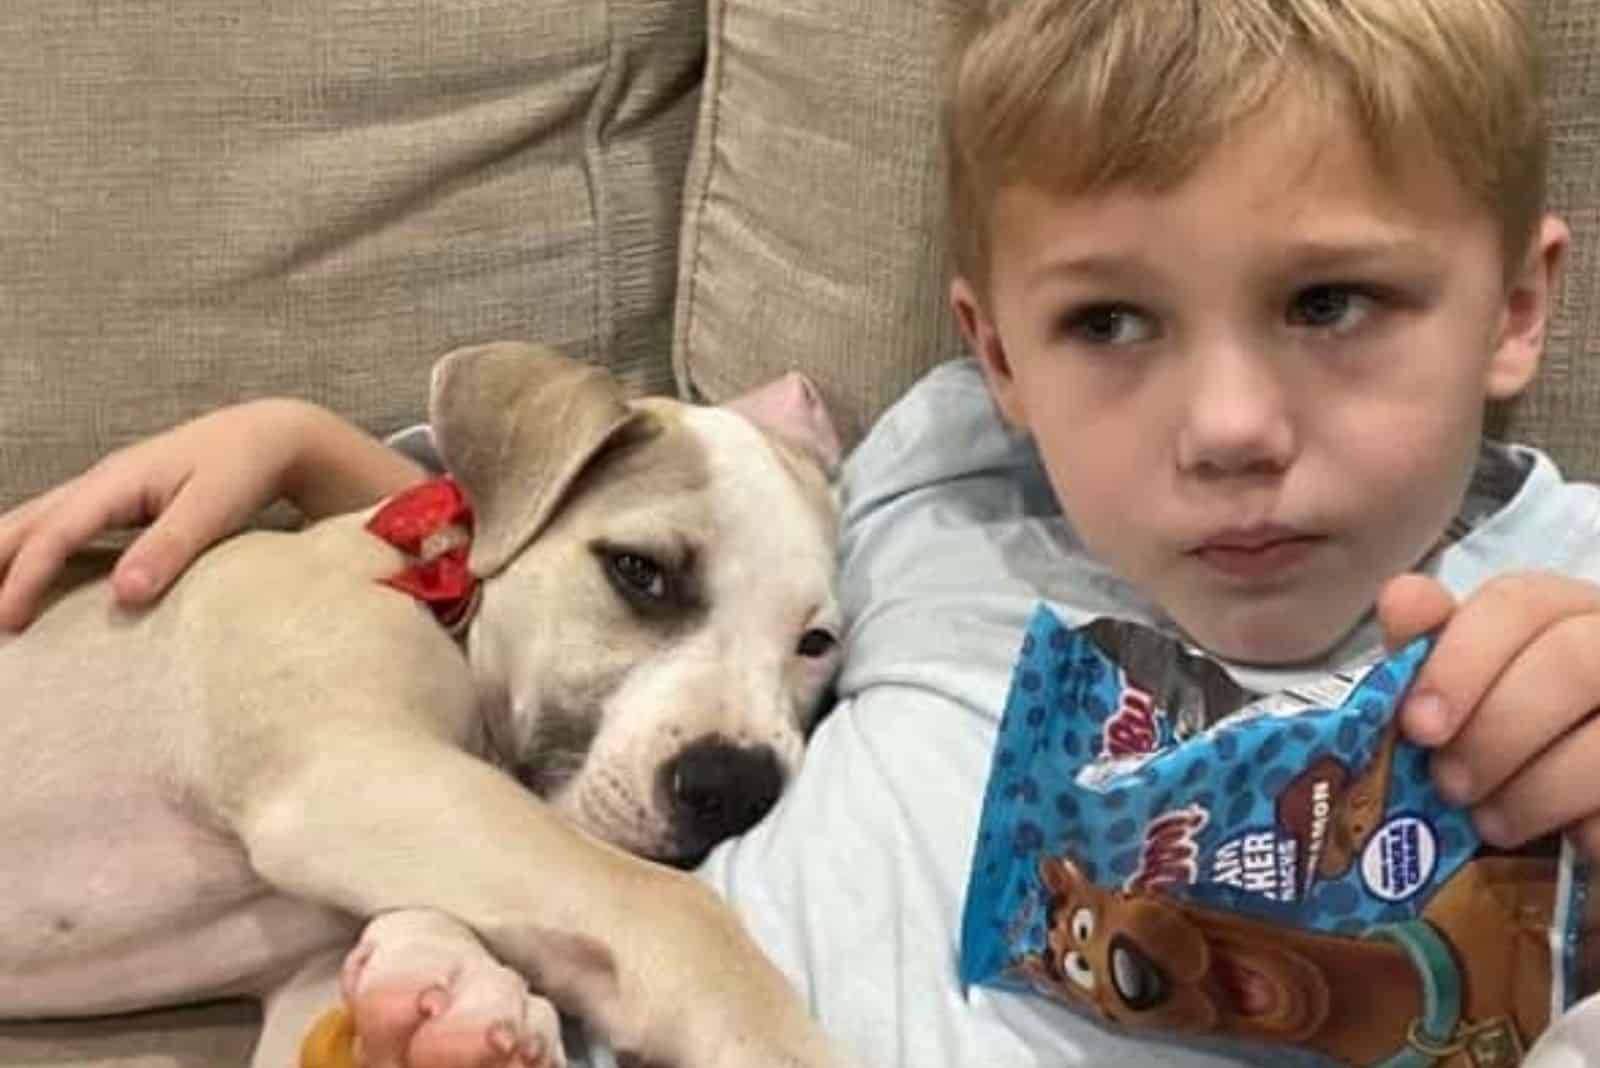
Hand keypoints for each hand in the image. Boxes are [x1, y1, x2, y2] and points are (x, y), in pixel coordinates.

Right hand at [1, 399, 326, 630]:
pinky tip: (23, 574)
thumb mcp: (215, 508)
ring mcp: (104, 489)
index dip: (26, 579)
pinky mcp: (117, 501)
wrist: (268, 437)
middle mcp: (99, 481)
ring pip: (35, 520)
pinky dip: (30, 549)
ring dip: (2, 554)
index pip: (55, 534)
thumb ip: (170, 547)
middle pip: (25, 521)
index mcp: (116, 481)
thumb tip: (124, 594)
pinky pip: (57, 526)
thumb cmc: (244, 468)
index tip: (6, 622)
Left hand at [1379, 571, 1599, 859]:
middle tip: (1449, 783)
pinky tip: (1566, 841)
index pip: (1517, 603)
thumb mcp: (1462, 695)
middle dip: (1495, 731)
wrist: (1570, 823)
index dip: (1459, 661)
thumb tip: (1403, 597)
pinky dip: (1588, 828)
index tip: (1418, 726)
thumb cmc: (1506, 742)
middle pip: (1569, 660)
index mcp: (1564, 612)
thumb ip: (1430, 650)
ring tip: (1491, 822)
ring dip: (1535, 789)